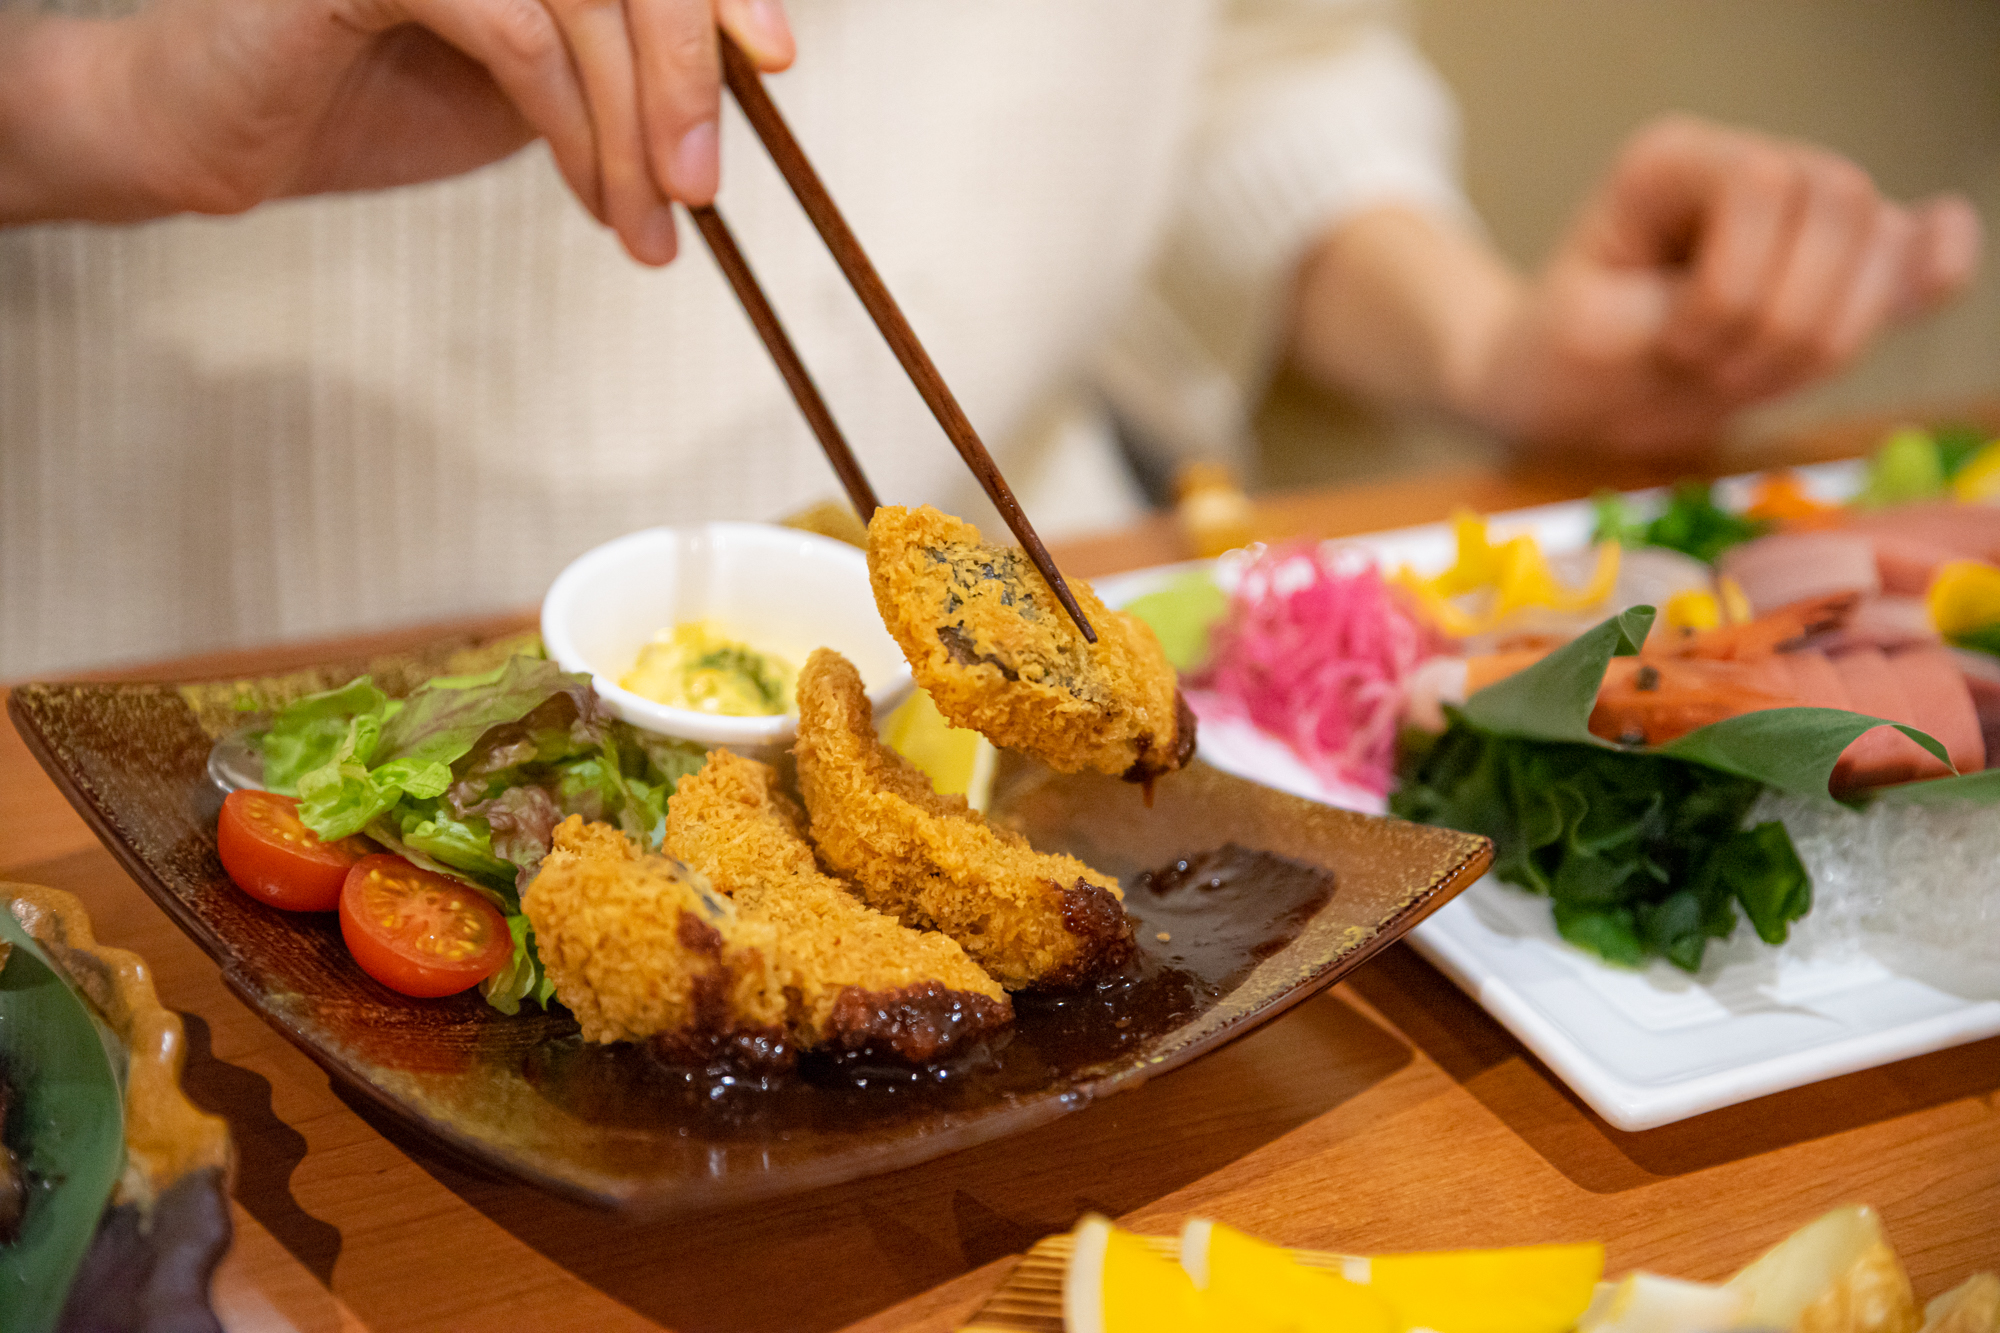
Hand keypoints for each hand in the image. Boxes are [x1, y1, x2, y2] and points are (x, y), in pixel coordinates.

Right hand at [0, 0, 792, 263]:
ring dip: (628, 122)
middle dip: (688, 75)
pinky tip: (583, 188)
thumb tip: (735, 87)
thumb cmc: (376, 101)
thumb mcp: (537, 85)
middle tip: (702, 187)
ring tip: (646, 223)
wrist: (220, 136)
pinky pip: (511, 23)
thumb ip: (621, 67)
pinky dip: (563, 114)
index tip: (776, 62)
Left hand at [1462, 115, 1980, 454]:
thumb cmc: (1570, 361)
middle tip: (1712, 372)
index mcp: (1673, 162)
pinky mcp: (1831, 273)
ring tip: (1744, 375)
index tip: (1672, 345)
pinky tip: (1929, 276)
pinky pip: (1912, 259)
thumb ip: (1719, 302)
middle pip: (1843, 203)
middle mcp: (1745, 167)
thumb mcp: (1609, 337)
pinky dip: (1928, 273)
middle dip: (1785, 317)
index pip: (1763, 183)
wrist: (1565, 395)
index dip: (1733, 283)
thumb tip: (1809, 266)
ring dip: (1821, 338)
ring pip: (1881, 246)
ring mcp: (1797, 218)